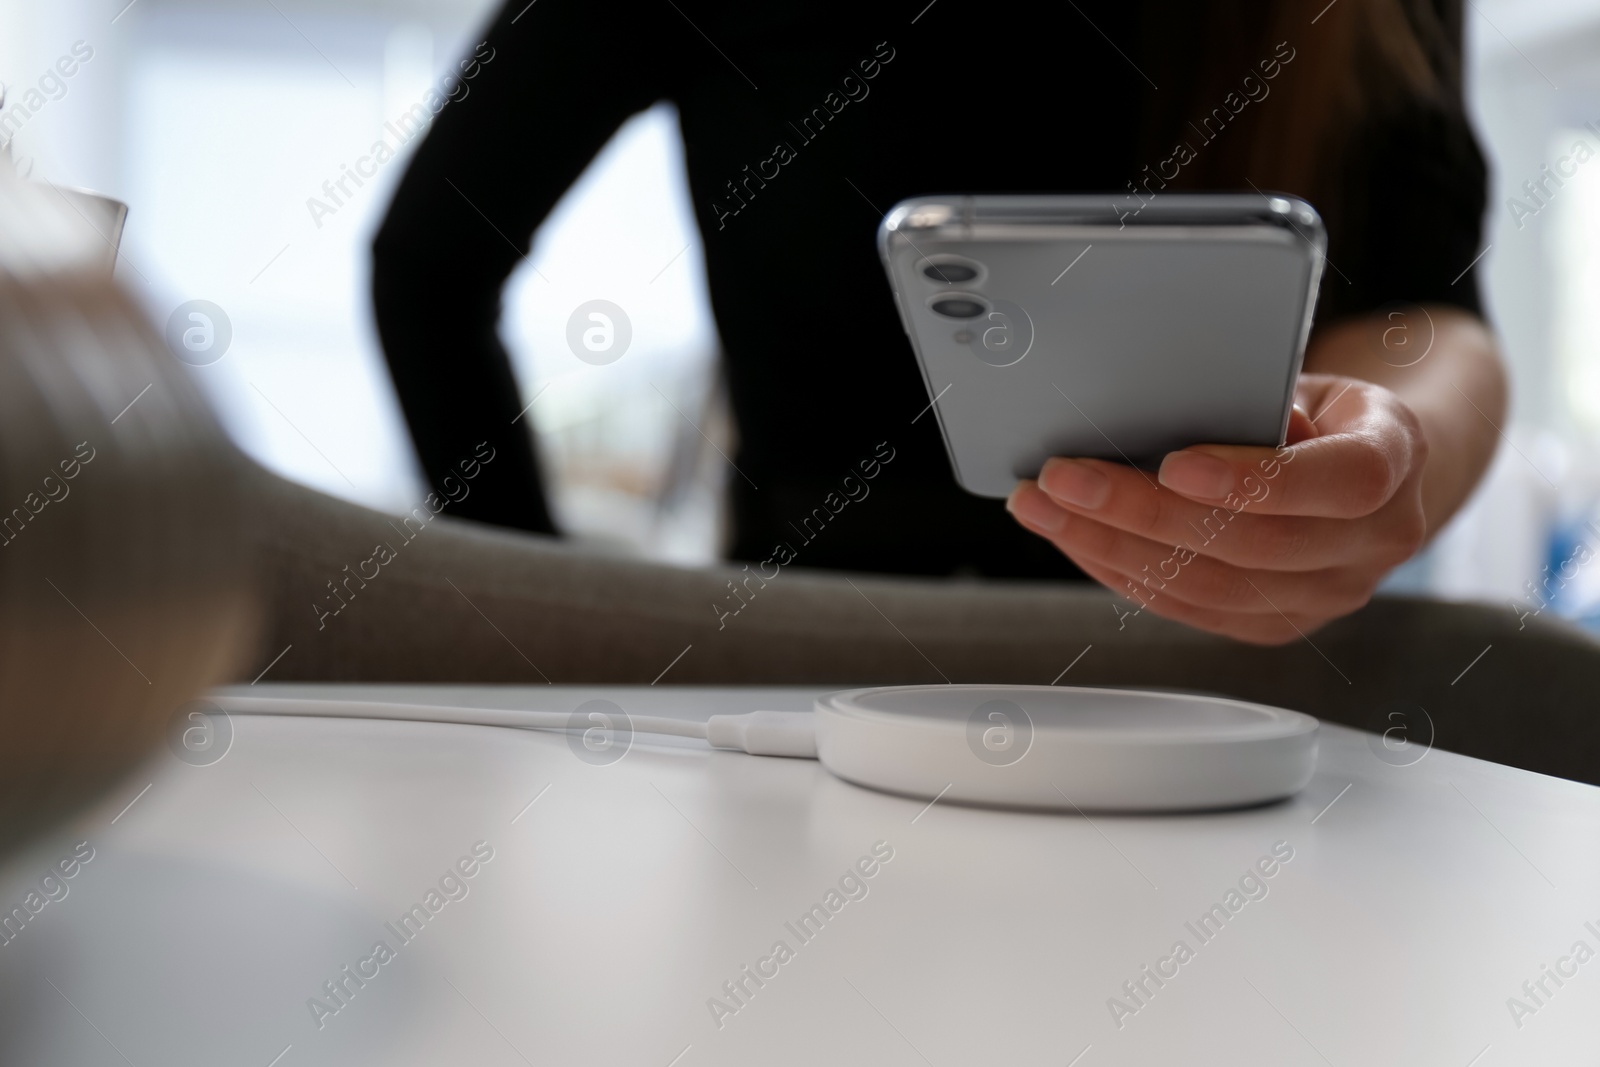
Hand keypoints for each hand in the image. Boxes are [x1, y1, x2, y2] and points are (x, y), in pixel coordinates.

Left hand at [1005, 374, 1430, 643]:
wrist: (1366, 471)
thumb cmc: (1325, 413)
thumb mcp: (1311, 381)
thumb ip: (1260, 398)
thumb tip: (1167, 413)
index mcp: (1393, 462)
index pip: (1340, 483)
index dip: (1254, 480)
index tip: (1173, 465)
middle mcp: (1373, 543)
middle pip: (1253, 545)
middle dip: (1143, 512)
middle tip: (1064, 478)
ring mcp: (1326, 596)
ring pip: (1210, 587)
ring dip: (1111, 547)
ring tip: (1044, 508)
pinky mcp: (1275, 625)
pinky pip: (1188, 607)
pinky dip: (1122, 571)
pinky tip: (1075, 537)